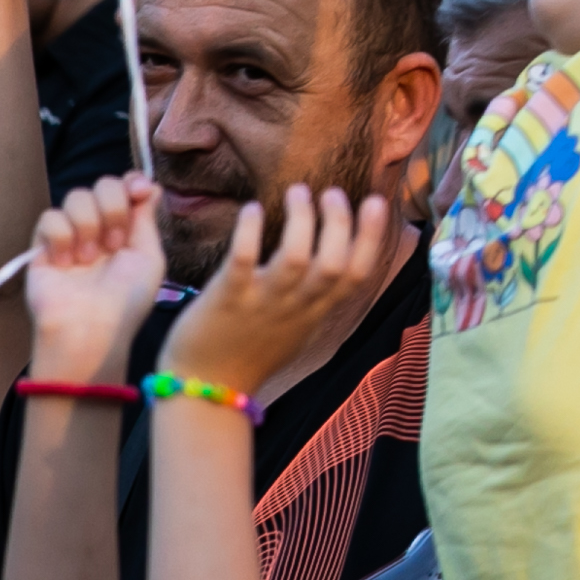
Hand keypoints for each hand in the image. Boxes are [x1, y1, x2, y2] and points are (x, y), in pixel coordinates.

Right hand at [22, 179, 166, 382]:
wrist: (90, 330)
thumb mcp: (150, 258)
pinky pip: (49, 217)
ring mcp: (69, 236)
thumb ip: (146, 220)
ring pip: (76, 196)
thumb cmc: (126, 301)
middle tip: (115, 243)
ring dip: (89, 224)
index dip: (132, 180)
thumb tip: (149, 185)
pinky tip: (67, 263)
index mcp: (126, 229)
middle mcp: (98, 228)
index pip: (125, 186)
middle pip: (102, 184)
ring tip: (91, 258)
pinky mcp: (41, 248)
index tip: (139, 191)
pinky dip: (62, 236)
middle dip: (114, 207)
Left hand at [160, 185, 406, 396]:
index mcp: (316, 312)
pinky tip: (252, 208)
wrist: (204, 388)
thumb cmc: (252, 354)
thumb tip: (342, 260)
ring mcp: (262, 304)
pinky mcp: (226, 299)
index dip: (371, 236)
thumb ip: (320, 298)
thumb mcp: (299, 329)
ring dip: (302, 219)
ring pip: (296, 258)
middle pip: (334, 263)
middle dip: (339, 221)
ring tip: (298, 191)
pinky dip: (250, 230)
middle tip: (332, 192)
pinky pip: (243, 260)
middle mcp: (296, 307)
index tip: (375, 202)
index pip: (358, 274)